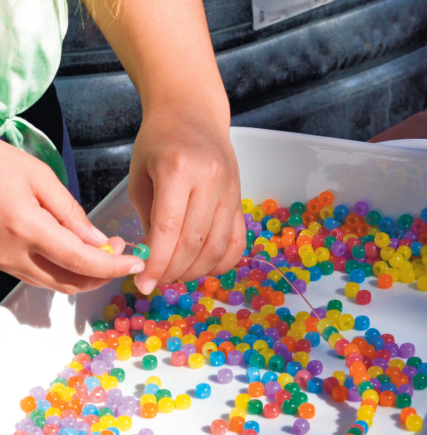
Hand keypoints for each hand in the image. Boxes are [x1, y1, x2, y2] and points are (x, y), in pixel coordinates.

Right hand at [0, 141, 145, 294]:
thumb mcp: (38, 176)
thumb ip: (70, 212)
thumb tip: (97, 240)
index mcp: (26, 229)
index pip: (81, 261)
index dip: (114, 267)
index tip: (136, 263)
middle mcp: (12, 255)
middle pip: (70, 282)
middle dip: (103, 274)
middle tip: (121, 251)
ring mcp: (2, 262)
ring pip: (54, 283)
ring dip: (85, 275)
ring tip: (104, 249)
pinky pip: (38, 275)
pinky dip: (65, 270)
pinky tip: (77, 251)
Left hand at [129, 108, 245, 294]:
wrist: (193, 113)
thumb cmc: (159, 141)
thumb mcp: (140, 175)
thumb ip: (148, 218)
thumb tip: (156, 259)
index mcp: (178, 169)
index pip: (169, 229)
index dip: (157, 263)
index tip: (144, 284)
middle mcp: (210, 179)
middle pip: (195, 242)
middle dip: (173, 271)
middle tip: (158, 281)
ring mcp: (230, 190)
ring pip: (218, 246)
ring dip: (196, 270)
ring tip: (177, 275)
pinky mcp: (240, 198)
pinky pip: (238, 240)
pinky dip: (223, 262)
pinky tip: (204, 266)